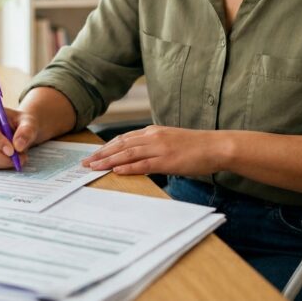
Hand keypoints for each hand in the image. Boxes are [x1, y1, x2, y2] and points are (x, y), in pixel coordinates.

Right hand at [0, 106, 38, 168]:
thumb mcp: (29, 123)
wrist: (20, 129)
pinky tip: (12, 159)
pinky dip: (2, 165)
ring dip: (4, 162)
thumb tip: (18, 146)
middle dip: (2, 156)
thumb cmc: (22, 123)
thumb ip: (26, 131)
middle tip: (19, 158)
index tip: (12, 151)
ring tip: (20, 157)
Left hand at [82, 125, 224, 175]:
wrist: (216, 146)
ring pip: (127, 154)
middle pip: (120, 145)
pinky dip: (128, 167)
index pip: (123, 139)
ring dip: (108, 161)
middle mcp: (153, 137)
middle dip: (101, 154)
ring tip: (94, 167)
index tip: (93, 154)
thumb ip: (154, 146)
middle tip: (85, 162)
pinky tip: (116, 170)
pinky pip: (143, 164)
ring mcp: (159, 148)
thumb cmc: (196, 146)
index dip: (106, 147)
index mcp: (153, 132)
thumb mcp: (170, 141)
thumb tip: (140, 157)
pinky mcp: (167, 160)